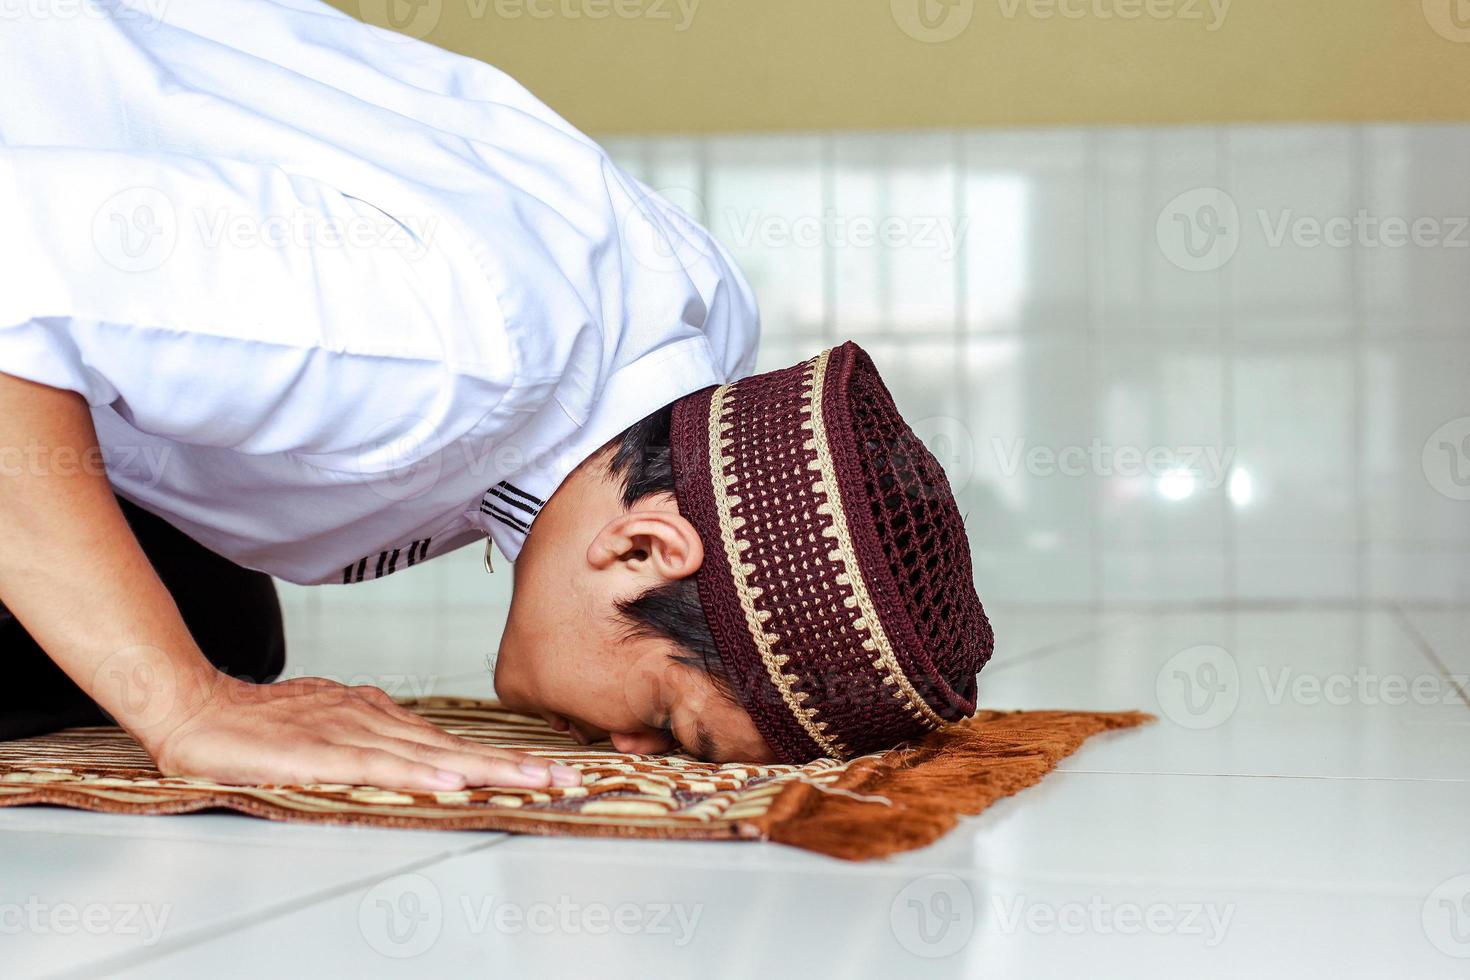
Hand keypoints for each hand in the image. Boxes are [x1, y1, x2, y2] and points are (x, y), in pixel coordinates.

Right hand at [147, 676, 580, 790]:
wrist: (195, 709)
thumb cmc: (256, 724)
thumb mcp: (323, 728)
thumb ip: (365, 739)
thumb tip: (407, 752)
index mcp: (374, 715)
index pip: (449, 742)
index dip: (499, 758)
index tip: (545, 769)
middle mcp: (370, 719)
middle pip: (453, 747)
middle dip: (512, 765)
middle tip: (562, 778)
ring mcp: (347, 732)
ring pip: (428, 755)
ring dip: (484, 770)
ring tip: (530, 781)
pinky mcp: (317, 752)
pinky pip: (376, 765)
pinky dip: (416, 773)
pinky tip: (449, 782)